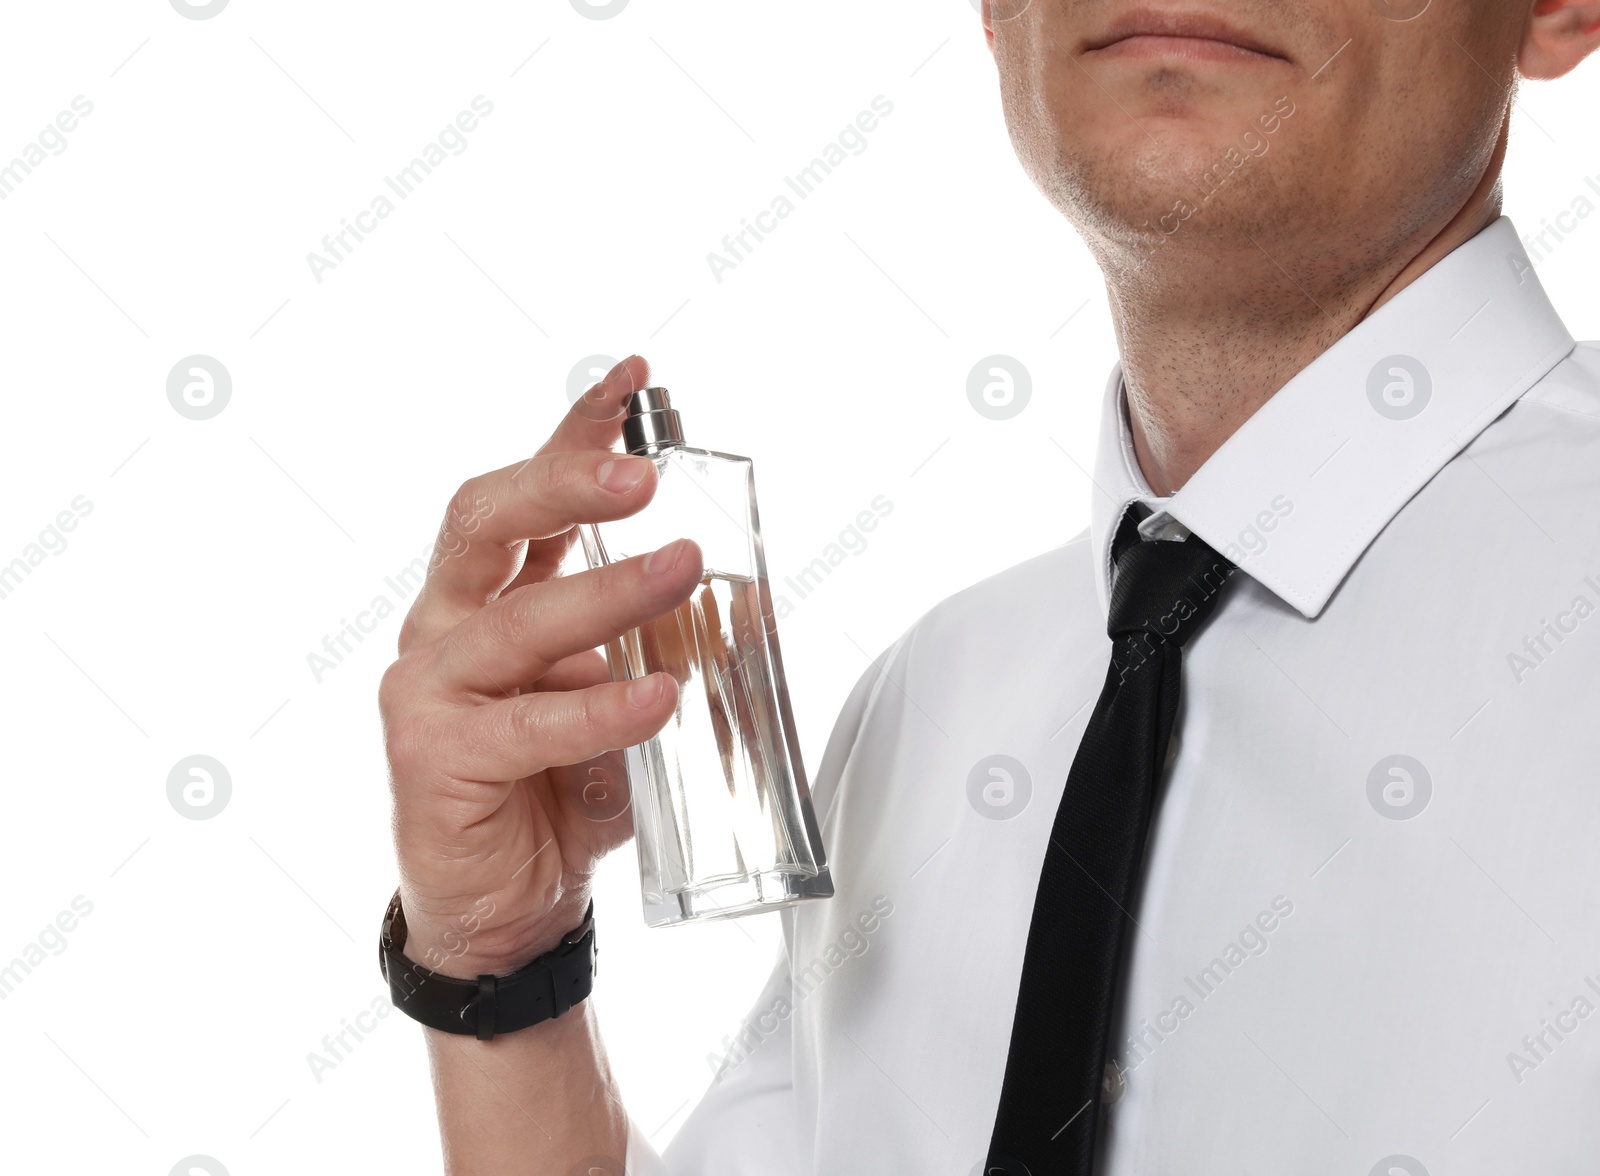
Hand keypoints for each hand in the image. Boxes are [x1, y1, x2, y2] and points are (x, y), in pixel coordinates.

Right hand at [379, 355, 701, 976]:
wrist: (501, 908)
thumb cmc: (556, 793)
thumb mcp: (615, 699)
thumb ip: (654, 647)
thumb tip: (746, 602)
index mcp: (492, 597)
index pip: (529, 493)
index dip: (577, 428)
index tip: (637, 378)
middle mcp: (450, 625)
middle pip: (487, 521)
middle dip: (566, 481)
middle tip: (642, 471)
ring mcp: (431, 688)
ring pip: (518, 619)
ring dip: (609, 592)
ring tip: (683, 569)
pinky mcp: (434, 755)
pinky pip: (529, 724)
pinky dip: (600, 709)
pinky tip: (658, 697)